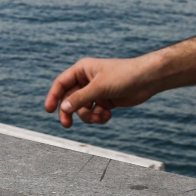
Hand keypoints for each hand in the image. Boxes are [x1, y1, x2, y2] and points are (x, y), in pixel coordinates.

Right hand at [44, 57, 158, 127]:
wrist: (147, 80)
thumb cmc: (124, 76)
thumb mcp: (99, 88)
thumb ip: (80, 98)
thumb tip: (63, 108)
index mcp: (82, 70)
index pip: (61, 84)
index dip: (53, 96)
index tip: (49, 110)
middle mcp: (87, 81)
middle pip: (70, 99)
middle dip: (70, 112)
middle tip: (67, 125)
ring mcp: (96, 92)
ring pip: (83, 109)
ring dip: (89, 116)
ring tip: (100, 116)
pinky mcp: (105, 101)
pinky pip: (94, 113)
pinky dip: (99, 117)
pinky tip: (108, 115)